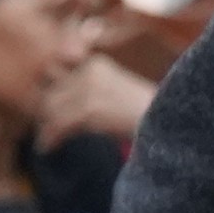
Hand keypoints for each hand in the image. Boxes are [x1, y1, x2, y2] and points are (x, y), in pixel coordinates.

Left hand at [38, 41, 153, 149]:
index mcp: (95, 64)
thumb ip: (86, 91)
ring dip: (47, 127)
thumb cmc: (141, 113)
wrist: (168, 122)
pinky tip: (47, 148)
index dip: (49, 93)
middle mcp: (90, 71)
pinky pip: (57, 125)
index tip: (46, 108)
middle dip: (45, 110)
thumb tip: (52, 103)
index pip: (56, 73)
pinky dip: (50, 139)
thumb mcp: (112, 92)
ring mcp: (89, 90)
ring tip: (46, 140)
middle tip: (45, 127)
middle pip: (50, 91)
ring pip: (50, 108)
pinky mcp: (89, 110)